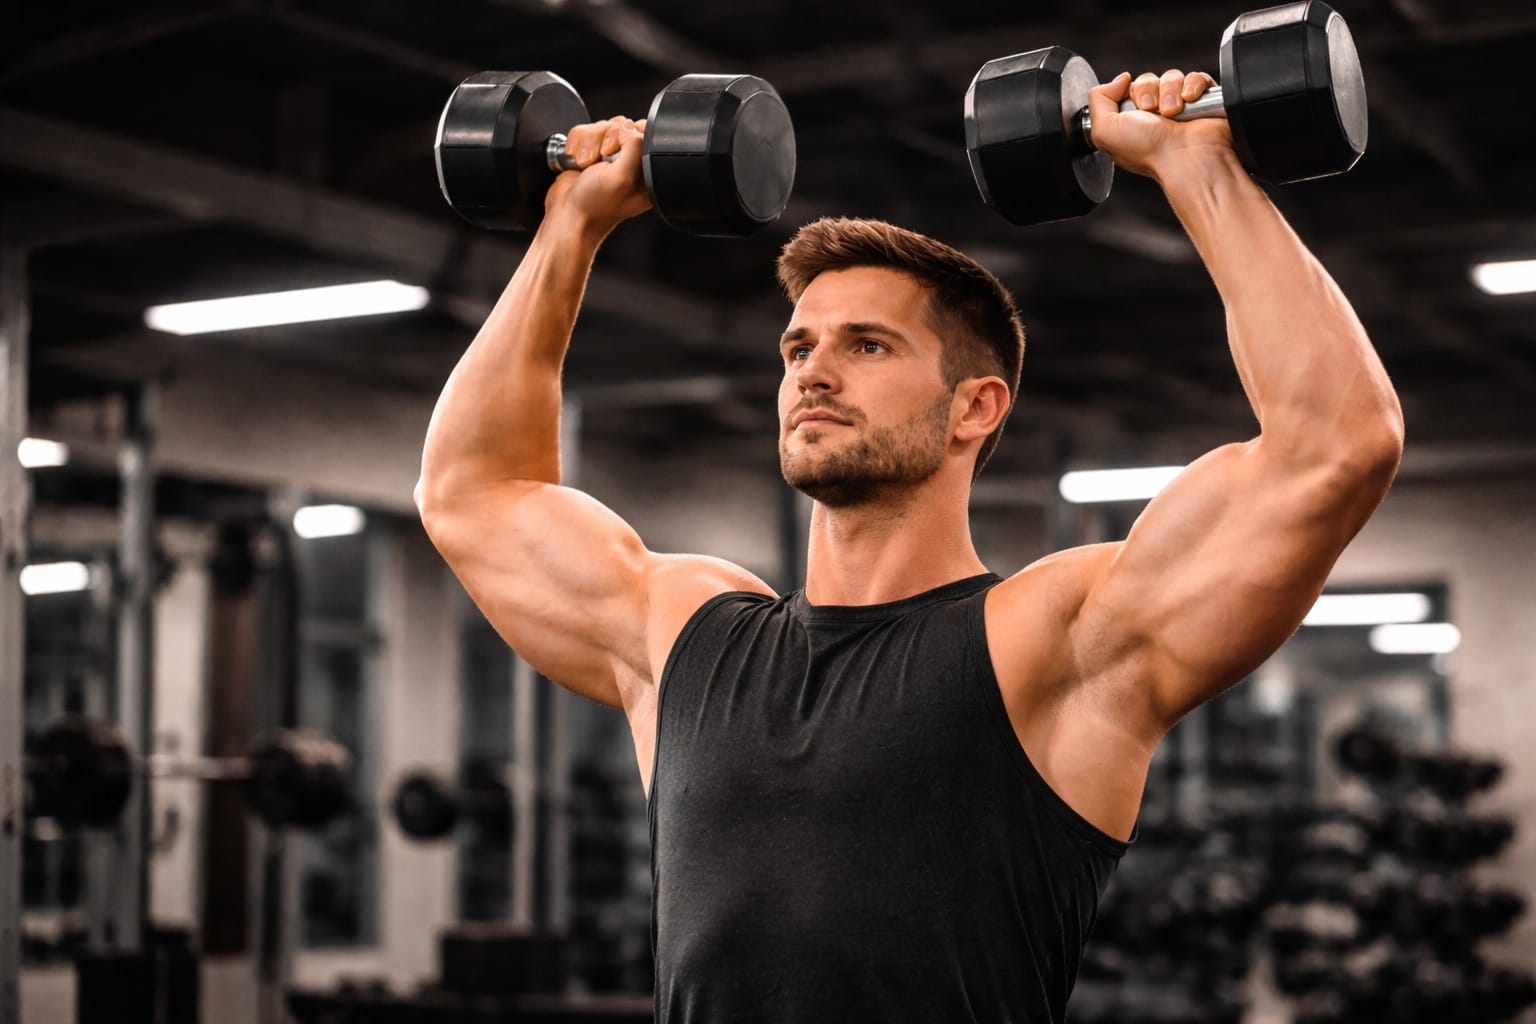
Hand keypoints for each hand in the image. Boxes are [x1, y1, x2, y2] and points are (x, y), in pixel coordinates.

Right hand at [543, 116, 652, 234]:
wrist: (566, 215)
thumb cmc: (595, 205)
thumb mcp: (622, 177)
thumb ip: (634, 147)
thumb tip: (628, 126)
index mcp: (646, 170)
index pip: (645, 132)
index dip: (628, 135)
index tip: (615, 151)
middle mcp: (630, 162)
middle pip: (621, 125)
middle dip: (604, 139)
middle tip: (600, 162)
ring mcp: (609, 157)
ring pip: (601, 126)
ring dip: (588, 144)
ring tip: (586, 165)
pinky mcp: (590, 153)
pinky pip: (584, 131)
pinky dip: (577, 144)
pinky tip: (578, 163)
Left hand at [1086, 69, 1233, 181]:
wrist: (1185, 156)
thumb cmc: (1148, 151)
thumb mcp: (1104, 131)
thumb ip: (1098, 100)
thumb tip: (1119, 80)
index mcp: (1130, 121)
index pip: (1127, 88)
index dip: (1128, 92)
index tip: (1134, 108)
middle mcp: (1153, 115)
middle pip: (1148, 79)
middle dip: (1148, 91)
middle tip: (1153, 112)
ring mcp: (1179, 107)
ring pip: (1171, 77)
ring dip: (1170, 91)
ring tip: (1172, 113)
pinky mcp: (1203, 101)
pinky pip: (1196, 77)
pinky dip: (1192, 86)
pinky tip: (1190, 102)